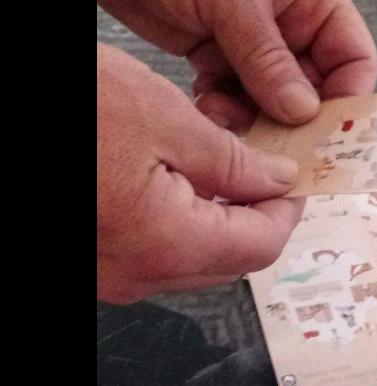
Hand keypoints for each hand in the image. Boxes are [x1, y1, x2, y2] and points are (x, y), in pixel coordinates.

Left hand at [97, 0, 376, 130]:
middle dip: (295, 118)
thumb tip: (303, 111)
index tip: (330, 131)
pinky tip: (208, 106)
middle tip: (280, 145)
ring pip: (273, 102)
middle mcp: (290, 26)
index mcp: (312, 3)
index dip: (347, 97)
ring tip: (231, 121)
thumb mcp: (234, 5)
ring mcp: (255, 45)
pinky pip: (235, 99)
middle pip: (314, 89)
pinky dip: (224, 111)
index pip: (353, 59)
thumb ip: (269, 60)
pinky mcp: (220, 57)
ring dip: (255, 120)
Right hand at [97, 43, 304, 303]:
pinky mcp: (87, 262)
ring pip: (187, 260)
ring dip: (213, 221)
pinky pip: (148, 252)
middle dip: (254, 218)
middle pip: (227, 262)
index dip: (287, 211)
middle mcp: (134, 274)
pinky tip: (169, 181)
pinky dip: (173, 222)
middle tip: (264, 170)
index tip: (295, 179)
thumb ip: (233, 161)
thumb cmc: (68, 109)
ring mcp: (105, 275)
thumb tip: (277, 181)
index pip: (260, 248)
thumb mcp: (162, 118)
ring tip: (217, 168)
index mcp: (164, 243)